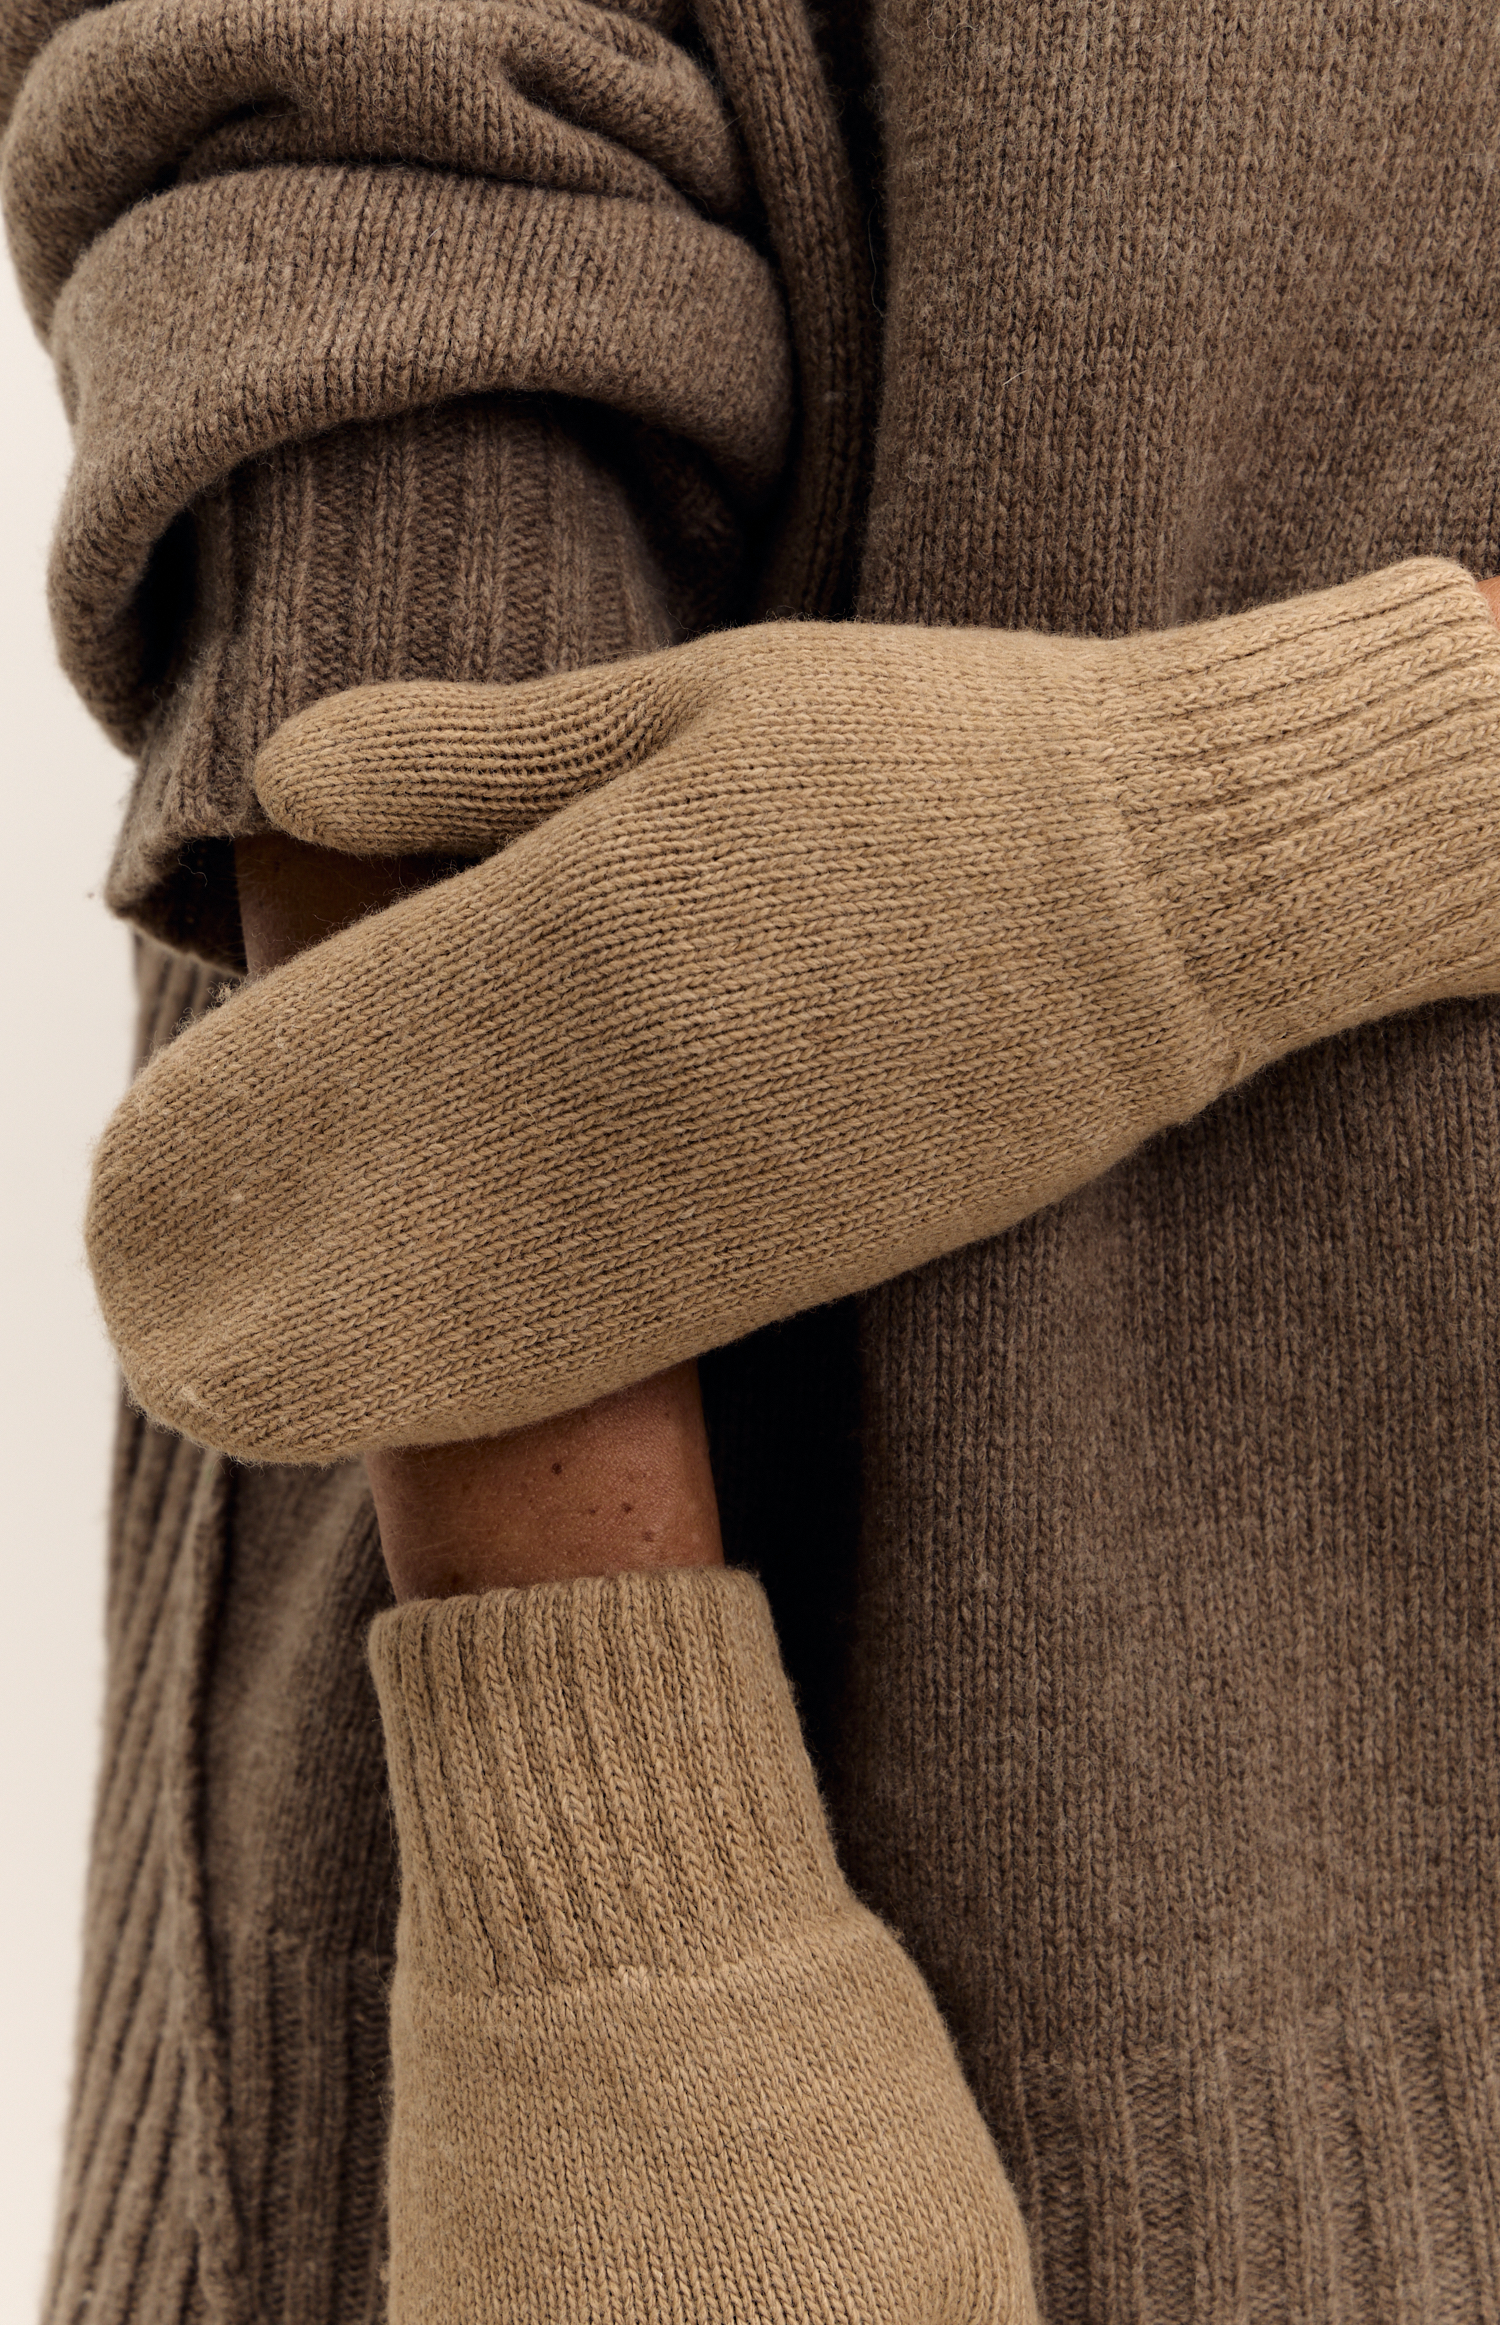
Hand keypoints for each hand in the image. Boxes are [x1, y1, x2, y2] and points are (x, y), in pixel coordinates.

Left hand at [89, 558, 1499, 1464]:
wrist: (1174, 876)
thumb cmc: (942, 756)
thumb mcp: (710, 696)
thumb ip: (485, 750)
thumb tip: (282, 779)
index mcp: (584, 900)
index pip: (353, 1013)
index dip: (248, 1092)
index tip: (171, 1142)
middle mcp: (623, 1061)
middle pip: (400, 1169)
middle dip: (287, 1225)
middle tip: (190, 1264)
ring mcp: (719, 1171)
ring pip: (491, 1275)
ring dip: (371, 1319)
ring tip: (285, 1345)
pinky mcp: (809, 1246)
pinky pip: (621, 1328)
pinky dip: (510, 1363)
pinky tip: (442, 1377)